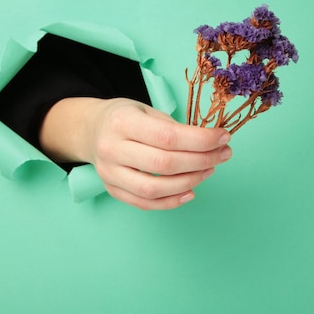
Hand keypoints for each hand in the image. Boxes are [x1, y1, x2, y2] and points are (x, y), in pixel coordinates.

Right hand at [39, 98, 231, 209]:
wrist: (89, 130)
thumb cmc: (124, 117)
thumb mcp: (145, 109)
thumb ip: (173, 127)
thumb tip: (211, 142)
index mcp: (122, 122)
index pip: (168, 137)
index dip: (201, 140)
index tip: (223, 138)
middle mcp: (112, 149)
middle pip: (164, 164)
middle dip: (201, 161)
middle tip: (223, 154)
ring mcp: (110, 173)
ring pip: (155, 188)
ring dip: (190, 182)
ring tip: (209, 170)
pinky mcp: (112, 190)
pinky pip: (145, 203)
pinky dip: (171, 201)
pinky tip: (191, 191)